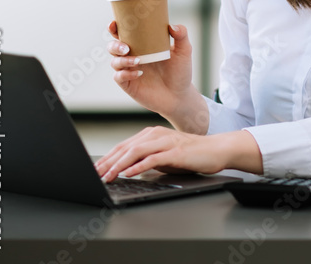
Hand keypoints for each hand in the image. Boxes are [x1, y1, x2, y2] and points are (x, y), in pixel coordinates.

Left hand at [95, 126, 262, 179]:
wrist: (216, 150)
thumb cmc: (190, 154)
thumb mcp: (163, 157)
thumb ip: (147, 159)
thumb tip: (127, 170)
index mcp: (151, 134)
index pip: (124, 145)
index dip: (108, 157)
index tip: (95, 169)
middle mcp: (156, 134)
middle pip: (126, 147)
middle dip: (108, 161)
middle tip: (95, 174)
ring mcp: (165, 141)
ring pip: (136, 151)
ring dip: (119, 165)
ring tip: (107, 175)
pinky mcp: (175, 151)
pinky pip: (153, 158)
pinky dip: (138, 166)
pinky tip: (129, 173)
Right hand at [107, 21, 195, 122]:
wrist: (180, 95)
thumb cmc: (180, 71)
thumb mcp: (184, 51)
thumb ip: (181, 35)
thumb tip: (171, 26)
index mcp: (142, 44)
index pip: (124, 33)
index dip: (115, 27)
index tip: (114, 24)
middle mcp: (133, 56)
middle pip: (113, 46)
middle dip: (115, 45)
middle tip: (126, 47)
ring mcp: (129, 70)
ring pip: (114, 62)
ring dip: (122, 60)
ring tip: (138, 61)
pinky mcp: (129, 85)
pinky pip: (119, 77)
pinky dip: (125, 74)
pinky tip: (139, 73)